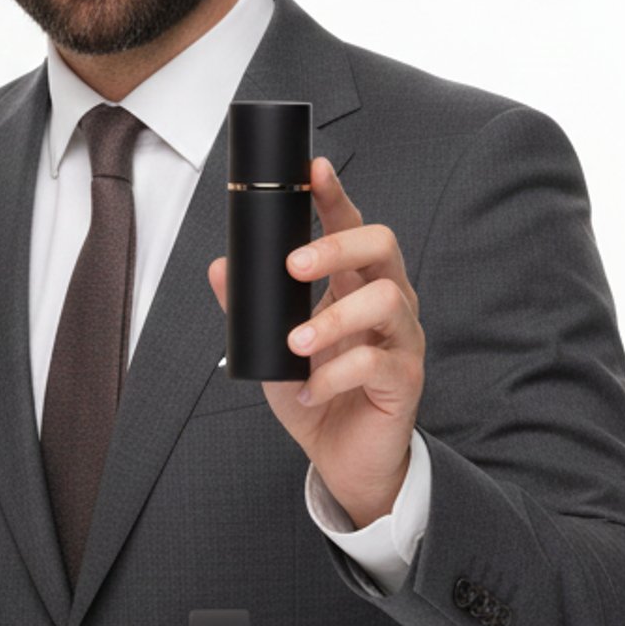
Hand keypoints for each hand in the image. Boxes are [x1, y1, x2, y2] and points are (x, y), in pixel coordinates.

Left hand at [207, 154, 424, 527]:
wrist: (343, 458)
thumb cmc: (315, 392)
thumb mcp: (271, 346)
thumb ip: (248, 306)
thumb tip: (218, 266)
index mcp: (355, 284)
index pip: (353, 226)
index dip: (336, 196)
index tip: (314, 168)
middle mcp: (387, 301)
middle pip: (382, 246)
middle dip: (336, 246)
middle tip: (293, 265)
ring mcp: (402, 339)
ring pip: (386, 301)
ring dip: (333, 319)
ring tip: (295, 343)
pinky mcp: (405, 380)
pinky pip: (377, 364)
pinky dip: (334, 376)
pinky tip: (309, 390)